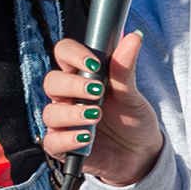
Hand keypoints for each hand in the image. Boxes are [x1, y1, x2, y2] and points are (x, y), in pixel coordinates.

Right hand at [42, 32, 162, 186]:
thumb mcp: (132, 93)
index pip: (64, 53)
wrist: (140, 153)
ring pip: (50, 112)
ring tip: (96, 116)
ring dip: (72, 113)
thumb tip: (133, 36)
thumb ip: (125, 67)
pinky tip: (86, 137)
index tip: (95, 62)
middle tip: (97, 91)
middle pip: (52, 81)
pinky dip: (68, 139)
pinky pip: (52, 141)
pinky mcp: (64, 146)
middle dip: (72, 85)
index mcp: (82, 75)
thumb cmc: (132, 117)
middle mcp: (69, 96)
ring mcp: (64, 121)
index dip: (74, 54)